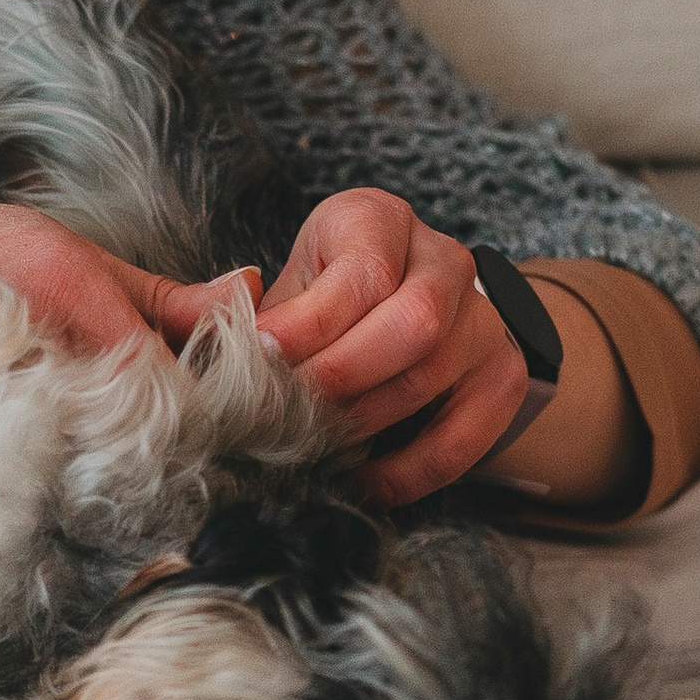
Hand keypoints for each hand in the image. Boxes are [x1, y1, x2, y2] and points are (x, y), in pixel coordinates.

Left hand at [254, 191, 528, 508]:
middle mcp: (444, 260)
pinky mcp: (500, 375)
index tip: (259, 357)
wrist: (404, 307)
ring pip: (431, 375)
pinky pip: (465, 435)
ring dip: (363, 421)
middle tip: (287, 410)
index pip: (363, 274)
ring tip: (312, 442)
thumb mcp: (291, 285)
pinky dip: (411, 469)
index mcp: (381, 220)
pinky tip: (365, 479)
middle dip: (341, 375)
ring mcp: (482, 319)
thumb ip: (245, 309)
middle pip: (412, 322)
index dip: (311, 323)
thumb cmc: (329, 296)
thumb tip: (199, 337)